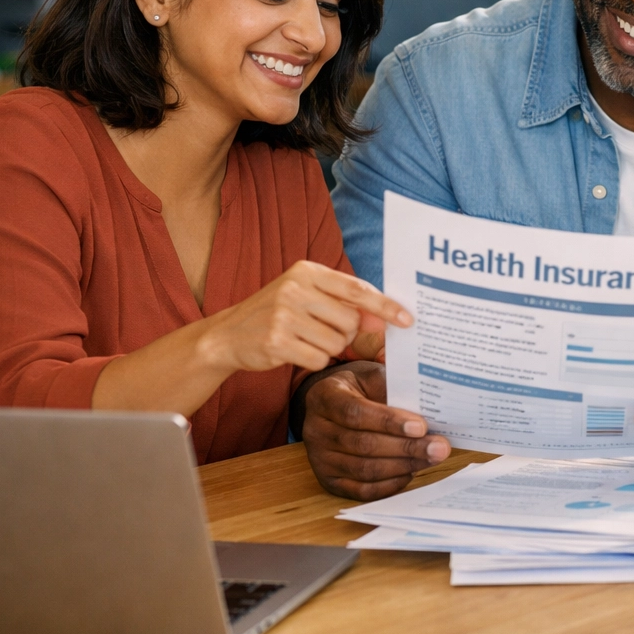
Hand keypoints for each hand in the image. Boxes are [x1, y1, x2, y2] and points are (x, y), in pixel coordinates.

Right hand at [196, 260, 411, 375]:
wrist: (227, 336)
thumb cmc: (277, 315)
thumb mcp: (307, 297)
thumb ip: (344, 304)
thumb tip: (384, 320)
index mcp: (307, 271)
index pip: (357, 289)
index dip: (385, 306)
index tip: (407, 319)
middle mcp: (295, 288)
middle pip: (350, 321)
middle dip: (345, 334)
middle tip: (323, 332)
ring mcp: (284, 315)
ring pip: (336, 342)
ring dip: (329, 349)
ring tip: (305, 340)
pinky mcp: (276, 342)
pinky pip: (318, 359)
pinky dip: (313, 361)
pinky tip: (295, 352)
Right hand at [300, 361, 450, 499]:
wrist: (336, 405)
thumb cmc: (360, 388)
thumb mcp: (372, 376)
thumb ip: (392, 388)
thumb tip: (424, 408)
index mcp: (324, 396)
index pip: (355, 412)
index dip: (389, 421)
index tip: (421, 426)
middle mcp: (315, 429)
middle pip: (362, 445)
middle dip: (406, 447)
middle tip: (439, 447)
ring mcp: (319, 459)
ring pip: (364, 470)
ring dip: (403, 466)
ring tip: (432, 458)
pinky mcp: (330, 481)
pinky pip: (362, 490)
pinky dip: (390, 483)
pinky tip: (412, 471)